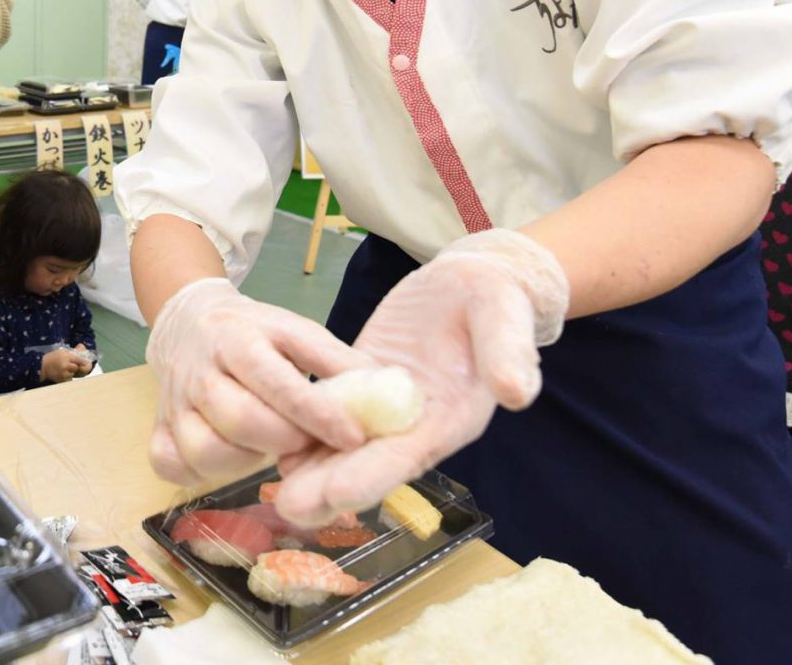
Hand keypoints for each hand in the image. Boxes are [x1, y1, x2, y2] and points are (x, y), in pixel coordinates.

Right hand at [39, 347, 90, 382]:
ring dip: (71, 372)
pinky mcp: (62, 380)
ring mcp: (64, 374)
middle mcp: (66, 365)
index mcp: (66, 356)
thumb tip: (83, 346)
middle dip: (75, 367)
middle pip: (76, 368)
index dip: (84, 362)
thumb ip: (73, 352)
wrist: (41, 367)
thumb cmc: (52, 357)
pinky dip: (67, 377)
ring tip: (63, 369)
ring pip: (73, 374)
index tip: (87, 363)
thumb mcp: (62, 351)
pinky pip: (69, 379)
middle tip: (70, 365)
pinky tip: (61, 374)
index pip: (79, 360)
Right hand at [145, 278, 371, 484]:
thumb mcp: (293, 329)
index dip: (318, 414)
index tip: (354, 436)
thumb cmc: (252, 331)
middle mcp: (201, 374)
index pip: (279, 382)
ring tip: (267, 446)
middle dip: (286, 439)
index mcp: (238, 341)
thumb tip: (387, 387)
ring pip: (205, 451)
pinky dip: (200, 473)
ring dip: (245, 461)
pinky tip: (228, 458)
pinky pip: (171, 467)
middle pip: (240, 420)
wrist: (187, 321)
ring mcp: (175, 405)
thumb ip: (335, 359)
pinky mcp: (159, 430)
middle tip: (308, 441)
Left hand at [268, 229, 568, 525]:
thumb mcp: (506, 318)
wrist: (474, 284)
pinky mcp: (364, 384)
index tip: (338, 495)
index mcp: (453, 416)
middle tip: (289, 507)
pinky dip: (307, 431)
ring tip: (275, 491)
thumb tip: (518, 392)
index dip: (373, 475)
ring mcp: (388, 408)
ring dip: (314, 470)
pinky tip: (273, 447)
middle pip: (371, 463)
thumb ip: (511, 355)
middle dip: (331, 487)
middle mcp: (418, 424)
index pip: (410, 454)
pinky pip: (333, 413)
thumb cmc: (496, 301)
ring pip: (346, 446)